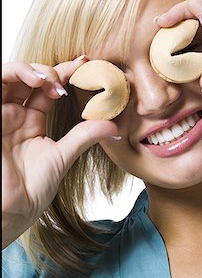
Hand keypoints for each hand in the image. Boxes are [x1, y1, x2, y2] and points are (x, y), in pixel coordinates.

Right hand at [2, 58, 118, 247]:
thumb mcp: (62, 157)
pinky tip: (37, 80)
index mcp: (31, 122)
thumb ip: (84, 136)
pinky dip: (16, 73)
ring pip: (11, 75)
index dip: (64, 73)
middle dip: (51, 69)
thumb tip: (114, 126)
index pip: (48, 89)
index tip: (85, 64)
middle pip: (30, 78)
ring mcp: (1, 114)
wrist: (10, 213)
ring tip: (52, 79)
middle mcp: (14, 115)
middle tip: (72, 72)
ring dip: (33, 69)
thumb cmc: (30, 191)